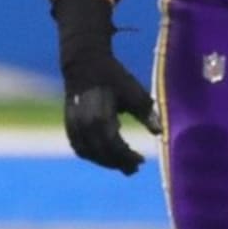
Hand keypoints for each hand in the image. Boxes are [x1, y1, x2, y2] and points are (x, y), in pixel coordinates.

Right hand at [53, 0, 159, 175]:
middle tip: (134, 167)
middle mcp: (84, 121)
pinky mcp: (68, 122)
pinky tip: (104, 155)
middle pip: (101, 152)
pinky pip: (78, 146)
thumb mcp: (134, 92)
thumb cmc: (112, 76)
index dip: (127, 157)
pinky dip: (90, 154)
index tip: (142, 160)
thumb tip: (159, 133)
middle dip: (118, 162)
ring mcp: (73, 122)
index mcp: (101, 114)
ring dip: (104, 161)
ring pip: (87, 152)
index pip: (114, 146)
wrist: (84, 60)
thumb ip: (146, 113)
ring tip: (120, 163)